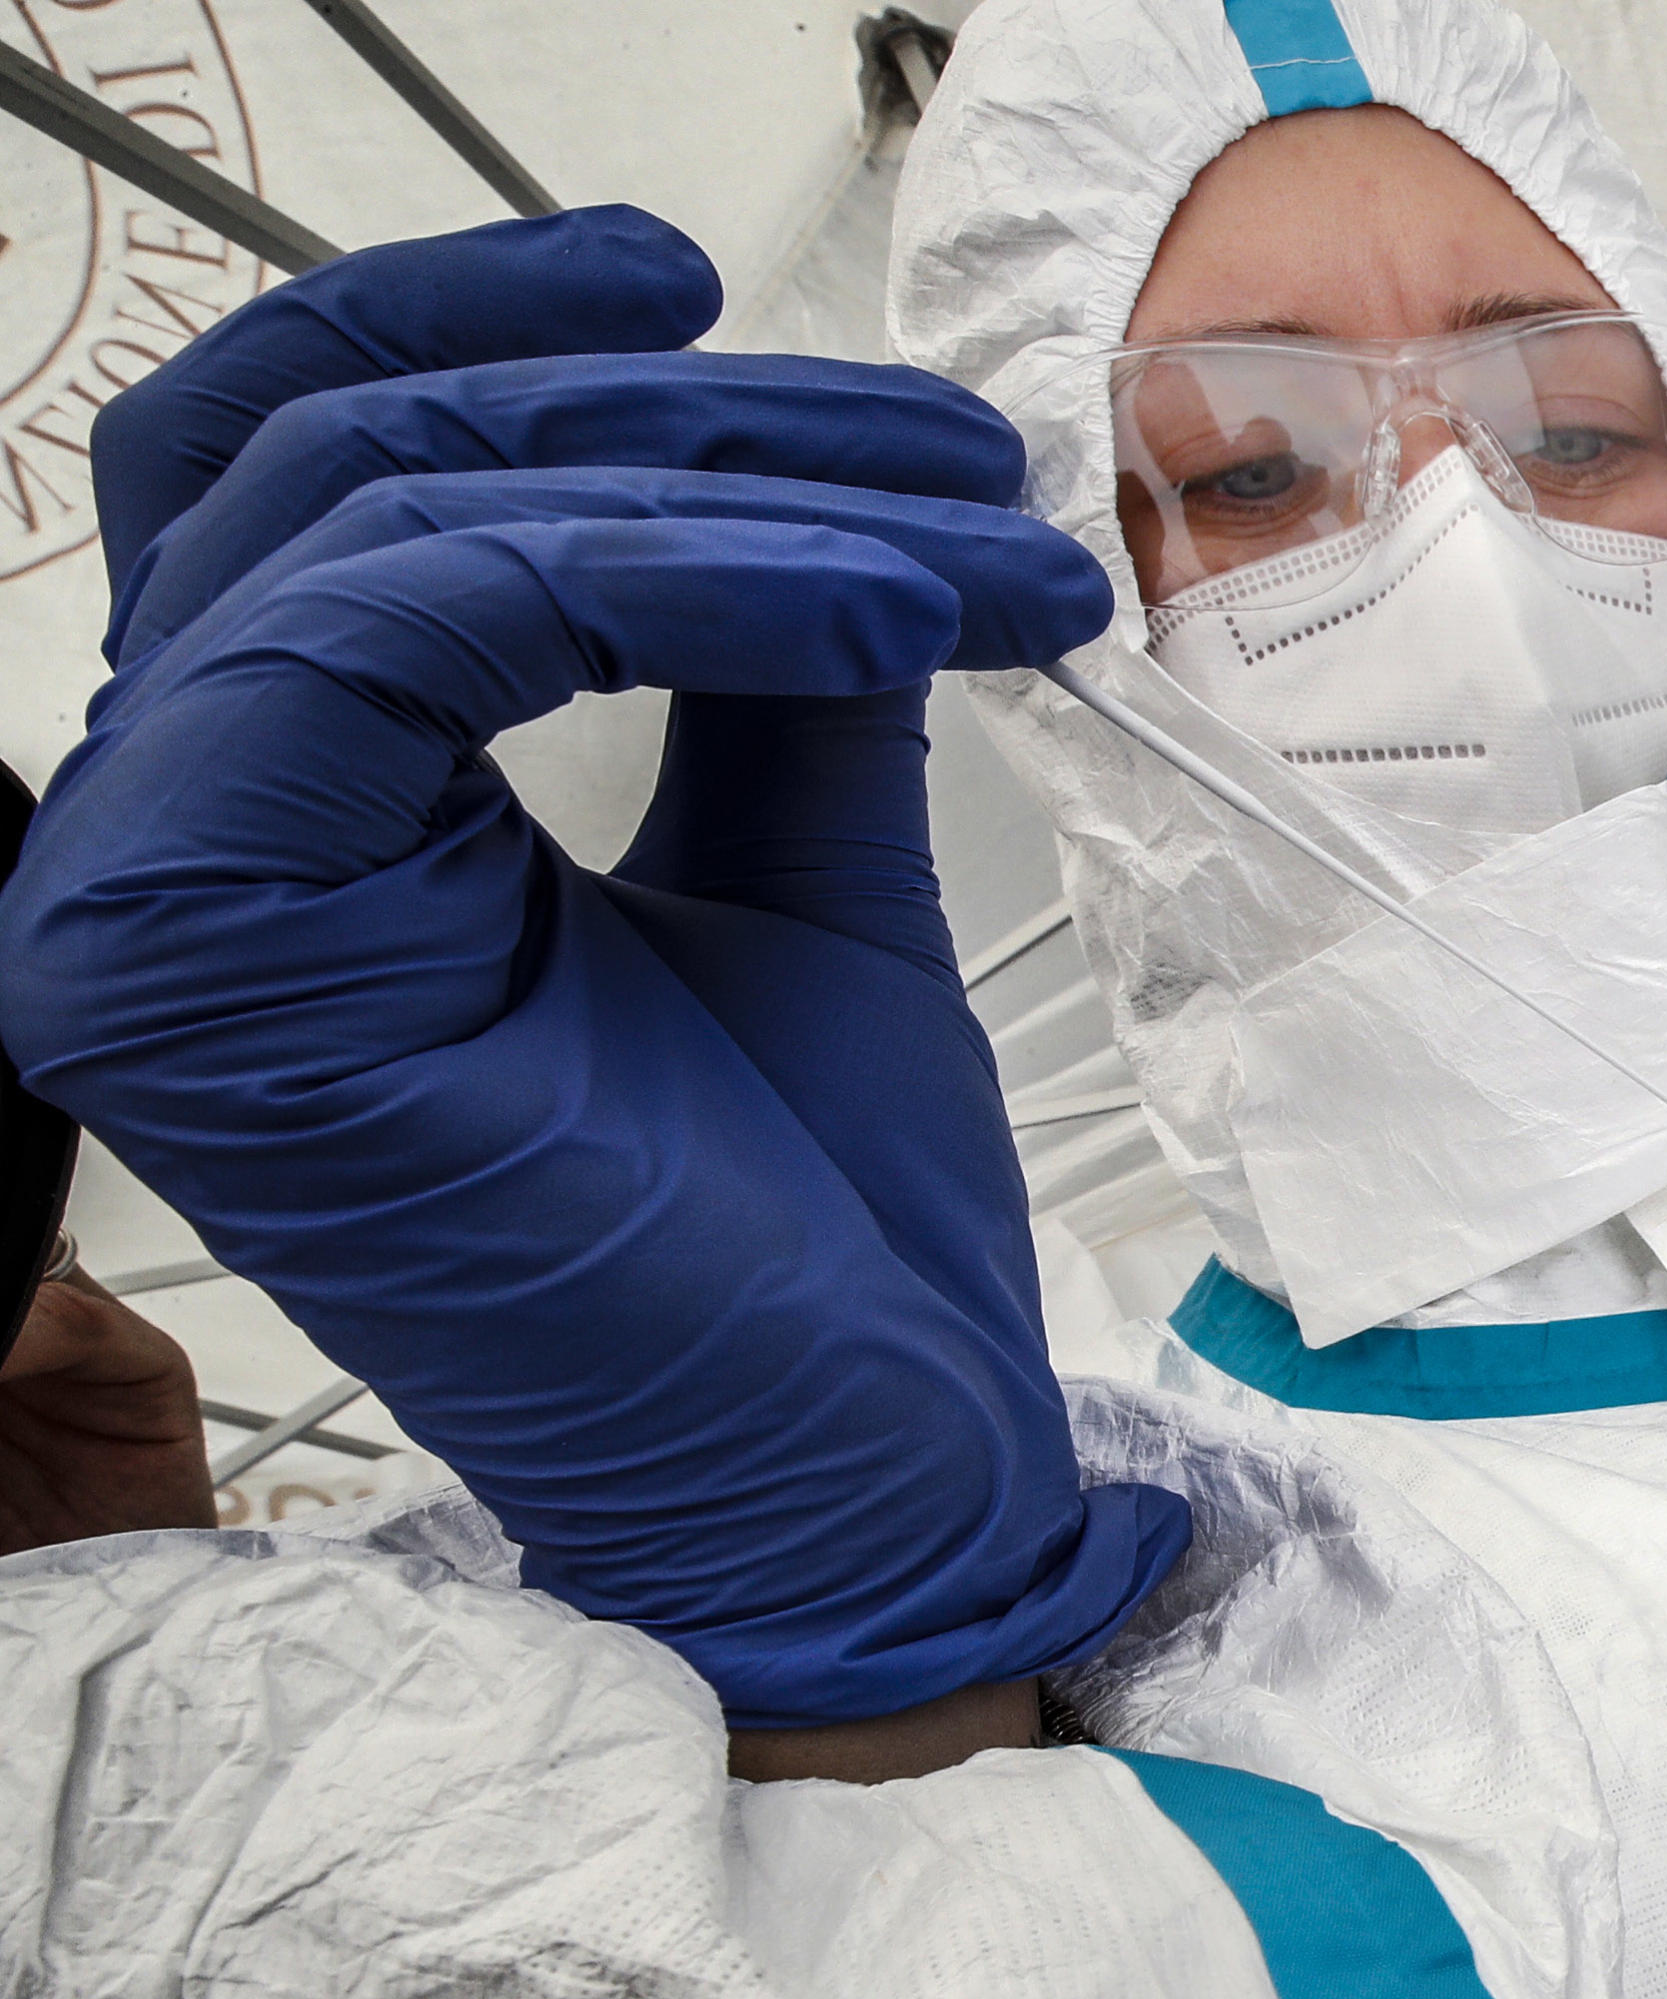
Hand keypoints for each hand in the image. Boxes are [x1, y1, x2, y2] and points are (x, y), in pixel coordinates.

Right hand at [0, 209, 1186, 1731]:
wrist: (872, 1491)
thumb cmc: (826, 1246)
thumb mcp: (805, 881)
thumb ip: (762, 669)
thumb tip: (812, 477)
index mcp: (300, 829)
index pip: (313, 485)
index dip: (484, 337)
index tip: (714, 301)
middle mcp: (180, 853)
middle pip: (356, 463)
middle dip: (685, 417)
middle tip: (947, 459)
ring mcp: (158, 907)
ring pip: (391, 521)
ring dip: (720, 489)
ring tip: (971, 552)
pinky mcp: (210, 962)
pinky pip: (416, 629)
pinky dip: (675, 578)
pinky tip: (887, 613)